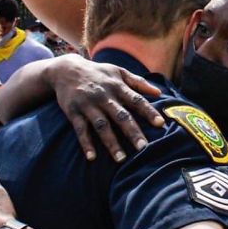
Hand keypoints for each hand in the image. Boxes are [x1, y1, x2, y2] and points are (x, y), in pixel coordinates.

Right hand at [44, 55, 164, 160]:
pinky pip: (80, 129)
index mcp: (118, 86)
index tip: (161, 124)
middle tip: (144, 148)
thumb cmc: (98, 72)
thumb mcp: (119, 71)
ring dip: (111, 143)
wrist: (66, 69)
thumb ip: (139, 82)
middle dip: (132, 132)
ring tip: (121, 159)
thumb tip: (159, 93)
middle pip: (121, 116)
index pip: (136, 100)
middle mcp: (104, 96)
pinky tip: (92, 157)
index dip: (149, 112)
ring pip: (102, 126)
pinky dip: (86, 143)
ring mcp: (88, 104)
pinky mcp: (73, 112)